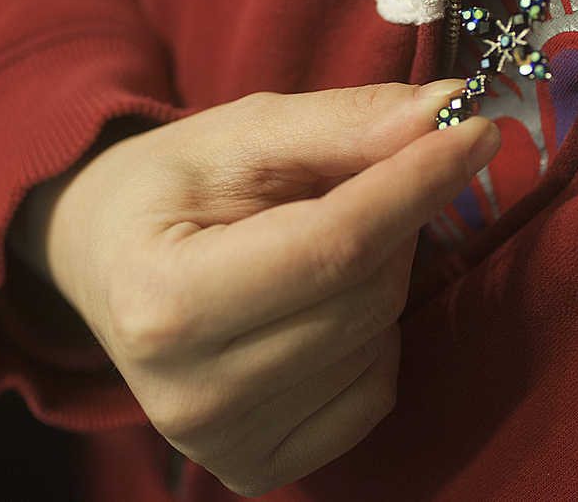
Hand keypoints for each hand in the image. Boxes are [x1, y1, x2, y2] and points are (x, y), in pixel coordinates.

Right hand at [18, 82, 500, 495]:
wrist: (104, 265)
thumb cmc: (166, 190)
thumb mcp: (238, 134)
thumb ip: (342, 124)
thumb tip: (449, 112)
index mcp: (165, 304)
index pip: (333, 246)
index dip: (416, 183)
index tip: (473, 132)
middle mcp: (190, 397)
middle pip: (364, 296)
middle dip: (393, 223)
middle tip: (362, 181)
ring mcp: (224, 445)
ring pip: (377, 342)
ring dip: (380, 275)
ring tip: (319, 240)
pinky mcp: (257, 467)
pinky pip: (373, 394)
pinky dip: (371, 337)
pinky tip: (320, 306)